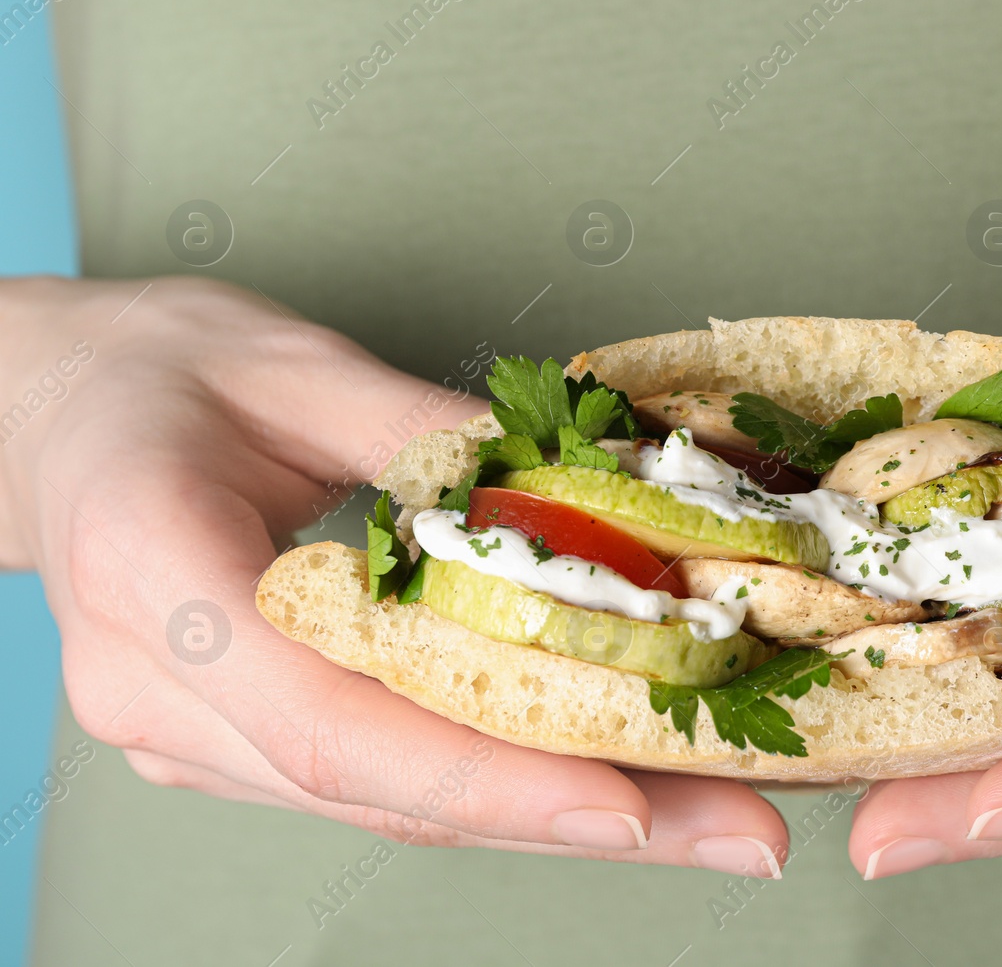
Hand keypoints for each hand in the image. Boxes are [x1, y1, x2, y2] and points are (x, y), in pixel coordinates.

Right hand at [0, 277, 785, 877]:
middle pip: (383, 791)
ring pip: (389, 807)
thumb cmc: (148, 372)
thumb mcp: (294, 365)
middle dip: (573, 818)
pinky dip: (495, 785)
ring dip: (554, 815)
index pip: (334, 720)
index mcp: (152, 578)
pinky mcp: (223, 744)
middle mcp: (155, 693)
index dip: (488, 776)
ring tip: (708, 813)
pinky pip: (375, 783)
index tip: (629, 804)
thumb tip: (585, 487)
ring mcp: (183, 738)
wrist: (38, 413)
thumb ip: (432, 435)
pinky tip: (604, 780)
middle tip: (736, 832)